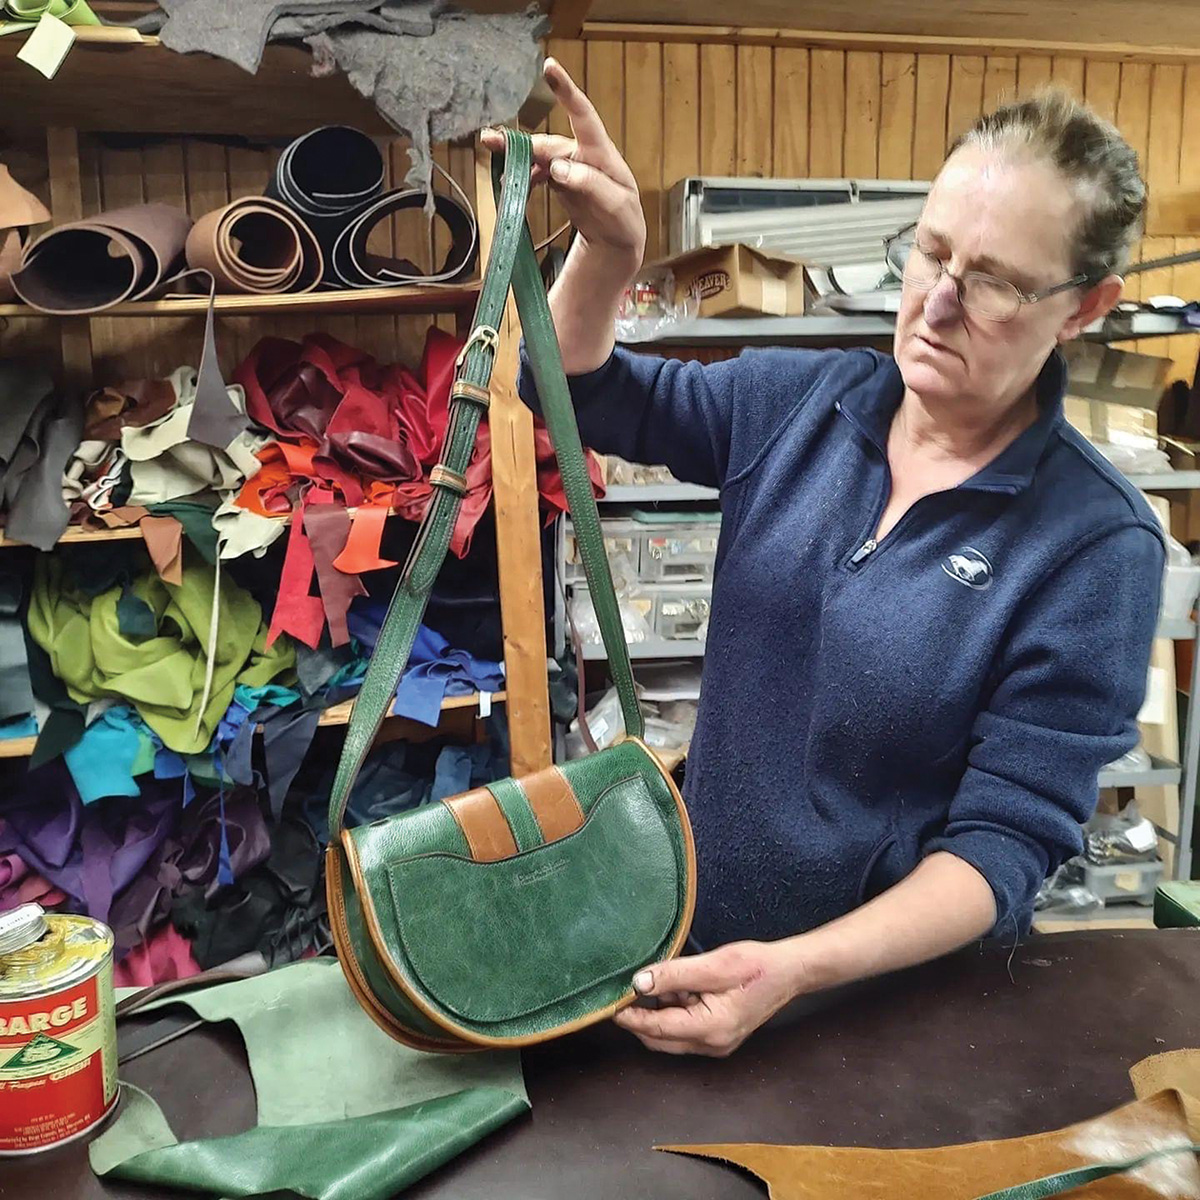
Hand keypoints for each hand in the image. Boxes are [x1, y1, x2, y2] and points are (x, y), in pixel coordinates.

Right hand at [479, 57, 646, 266]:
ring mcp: (571, 167)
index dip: (566, 90)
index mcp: (602, 154)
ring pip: (540, 156)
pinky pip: (538, 173)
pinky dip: (524, 176)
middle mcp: (584, 154)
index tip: (550, 67)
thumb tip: (557, 167)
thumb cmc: (624, 221)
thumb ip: (589, 183)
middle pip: (549, 143)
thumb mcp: (615, 204)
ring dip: (517, 156)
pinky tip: (512, 183)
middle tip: (492, 139)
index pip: (583, 115)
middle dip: (521, 141)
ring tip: (494, 155)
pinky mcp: (561, 181)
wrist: (618, 241)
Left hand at [612, 941, 802, 1057]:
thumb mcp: (713, 965)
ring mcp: (716, 1043)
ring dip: (660, 1010)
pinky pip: (685, 1027)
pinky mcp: (718, 1034)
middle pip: (661, 1038)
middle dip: (641, 1017)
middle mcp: (711, 1044)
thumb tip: (639, 983)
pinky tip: (680, 986)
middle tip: (626, 991)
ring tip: (665, 980)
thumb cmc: (755, 967)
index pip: (657, 1029)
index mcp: (710, 1030)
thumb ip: (674, 975)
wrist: (789, 972)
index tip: (610, 1005)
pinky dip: (675, 1009)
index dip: (631, 1017)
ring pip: (671, 1034)